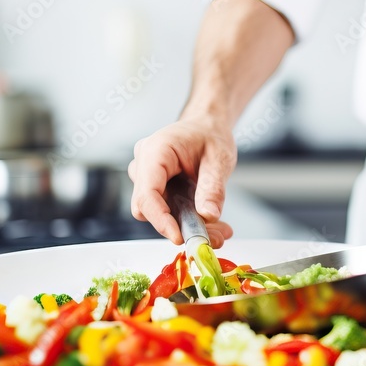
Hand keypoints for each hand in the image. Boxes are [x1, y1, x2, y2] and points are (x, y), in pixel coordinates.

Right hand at [127, 115, 236, 246]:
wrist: (207, 127)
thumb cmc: (210, 135)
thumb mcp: (220, 159)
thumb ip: (213, 188)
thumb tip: (209, 216)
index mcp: (156, 151)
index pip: (148, 193)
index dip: (161, 220)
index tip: (180, 238)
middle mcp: (144, 164)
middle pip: (149, 208)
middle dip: (179, 226)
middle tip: (213, 237)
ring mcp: (146, 177)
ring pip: (159, 213)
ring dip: (187, 226)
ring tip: (220, 230)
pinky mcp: (155, 189)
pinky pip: (167, 211)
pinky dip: (188, 221)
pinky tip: (212, 224)